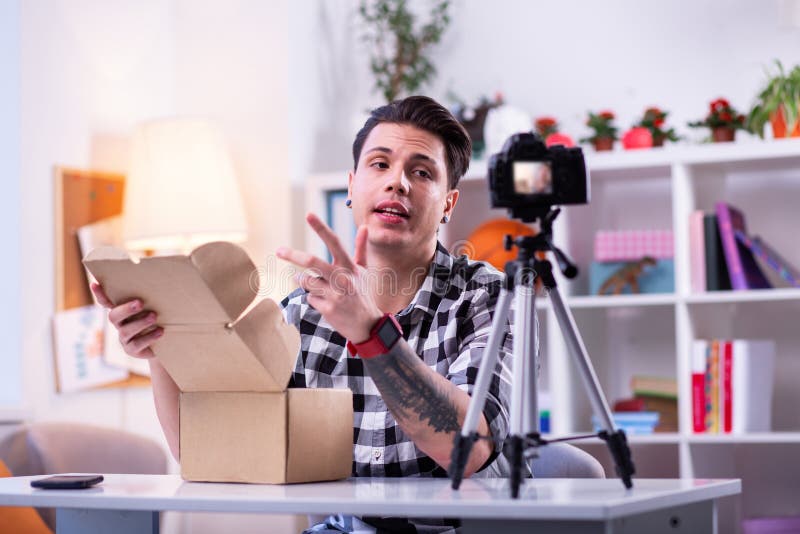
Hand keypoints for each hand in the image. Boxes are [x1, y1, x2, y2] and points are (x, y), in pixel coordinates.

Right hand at [90, 283, 162, 358]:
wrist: (165, 343)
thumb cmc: (159, 319)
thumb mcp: (154, 307)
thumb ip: (151, 298)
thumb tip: (159, 281)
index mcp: (122, 311)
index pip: (106, 302)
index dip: (100, 294)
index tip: (94, 284)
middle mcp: (120, 324)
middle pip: (114, 316)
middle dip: (126, 309)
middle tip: (140, 302)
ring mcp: (124, 338)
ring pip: (125, 331)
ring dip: (140, 322)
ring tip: (154, 316)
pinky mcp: (132, 350)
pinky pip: (136, 344)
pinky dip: (149, 336)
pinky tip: (160, 331)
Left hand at [276, 213, 381, 342]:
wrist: (367, 325)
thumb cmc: (363, 294)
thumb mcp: (364, 271)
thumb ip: (361, 249)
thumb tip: (364, 227)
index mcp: (350, 267)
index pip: (335, 243)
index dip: (321, 228)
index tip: (309, 215)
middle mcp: (343, 278)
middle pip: (313, 262)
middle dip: (293, 255)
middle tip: (278, 251)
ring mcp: (335, 294)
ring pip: (307, 281)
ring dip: (304, 281)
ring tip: (315, 285)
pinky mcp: (328, 309)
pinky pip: (310, 298)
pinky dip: (314, 299)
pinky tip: (326, 304)